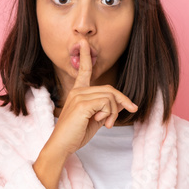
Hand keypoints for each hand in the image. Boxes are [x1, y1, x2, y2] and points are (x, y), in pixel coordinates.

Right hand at [33, 43, 136, 188]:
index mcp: (77, 92)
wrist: (62, 146)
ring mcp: (78, 96)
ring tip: (106, 124)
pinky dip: (109, 114)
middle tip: (126, 114)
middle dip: (122, 102)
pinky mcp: (82, 104)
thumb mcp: (96, 120)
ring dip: (114, 112)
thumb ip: (107, 109)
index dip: (85, 56)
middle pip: (109, 89)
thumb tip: (124, 103)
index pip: (84, 71)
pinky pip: (106, 103)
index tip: (83, 42)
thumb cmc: (76, 134)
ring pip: (110, 96)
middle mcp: (77, 91)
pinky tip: (101, 123)